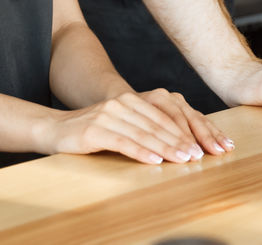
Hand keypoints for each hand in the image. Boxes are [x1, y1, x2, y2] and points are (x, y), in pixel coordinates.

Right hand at [40, 90, 232, 164]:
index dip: (190, 129)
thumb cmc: (94, 131)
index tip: (207, 144)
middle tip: (200, 156)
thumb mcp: (124, 124)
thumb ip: (148, 127)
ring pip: (145, 133)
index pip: (169, 115)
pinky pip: (123, 142)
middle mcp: (124, 102)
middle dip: (183, 140)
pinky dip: (141, 151)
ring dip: (167, 147)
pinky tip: (155, 160)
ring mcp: (109, 114)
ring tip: (184, 159)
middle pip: (160, 123)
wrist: (54, 128)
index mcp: (134, 99)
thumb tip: (183, 143)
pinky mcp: (95, 130)